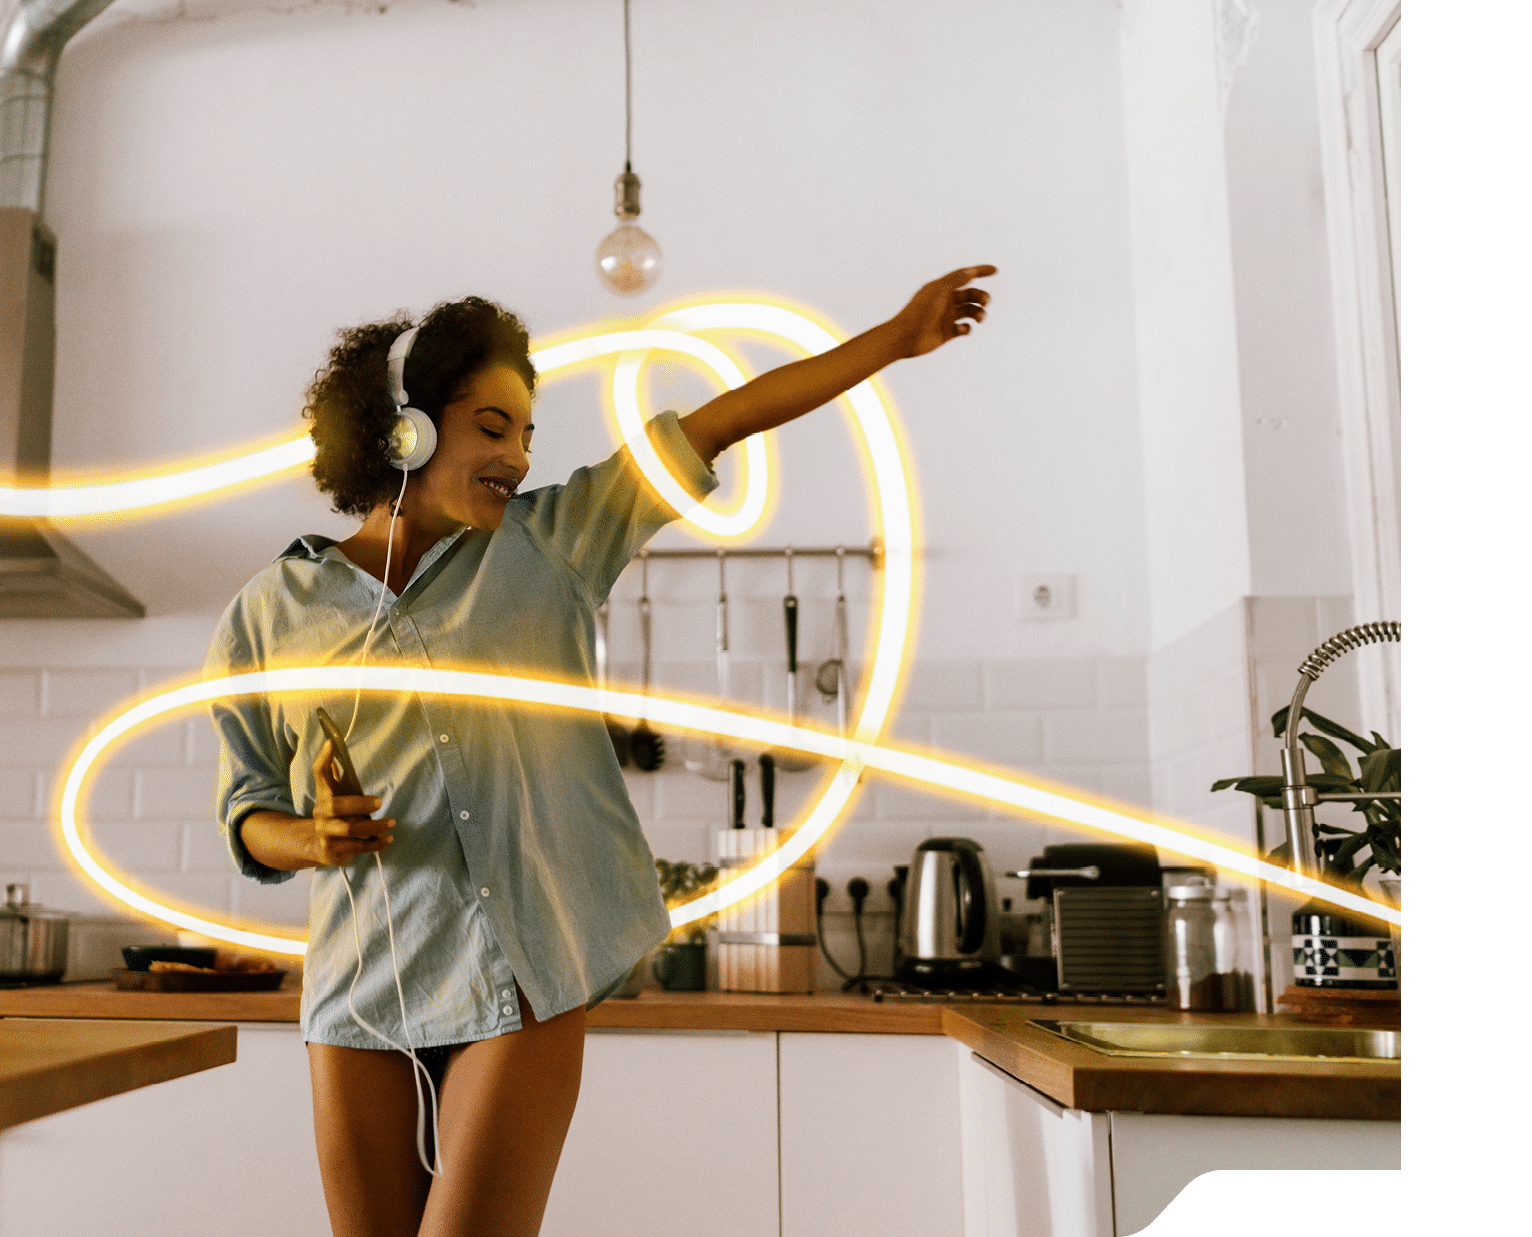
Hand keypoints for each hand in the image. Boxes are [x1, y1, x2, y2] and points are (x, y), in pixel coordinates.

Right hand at [309, 739, 393, 865]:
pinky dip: (375, 844)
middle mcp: (321, 814)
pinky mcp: (333, 851)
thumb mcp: (336, 796)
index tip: (332, 743)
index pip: (319, 774)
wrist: (320, 846)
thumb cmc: (336, 815)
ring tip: (391, 823)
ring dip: (374, 827)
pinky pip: (357, 848)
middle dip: (359, 803)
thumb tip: (332, 747)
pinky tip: (388, 840)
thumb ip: (335, 775)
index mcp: (324, 795)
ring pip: (350, 830)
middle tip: (380, 802)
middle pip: (335, 806)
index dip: (324, 759)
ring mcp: (325, 833)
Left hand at [889, 266, 996, 358]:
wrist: (905, 337)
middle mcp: (945, 301)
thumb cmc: (919, 311)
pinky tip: (960, 329)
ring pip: (970, 311)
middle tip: (986, 302)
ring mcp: (946, 317)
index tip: (995, 270)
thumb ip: (956, 280)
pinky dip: (967, 328)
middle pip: (970, 294)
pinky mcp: (947, 333)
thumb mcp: (939, 291)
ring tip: (979, 318)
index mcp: (941, 287)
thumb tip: (971, 271)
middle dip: (981, 296)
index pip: (964, 275)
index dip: (980, 271)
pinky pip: (964, 328)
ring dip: (979, 313)